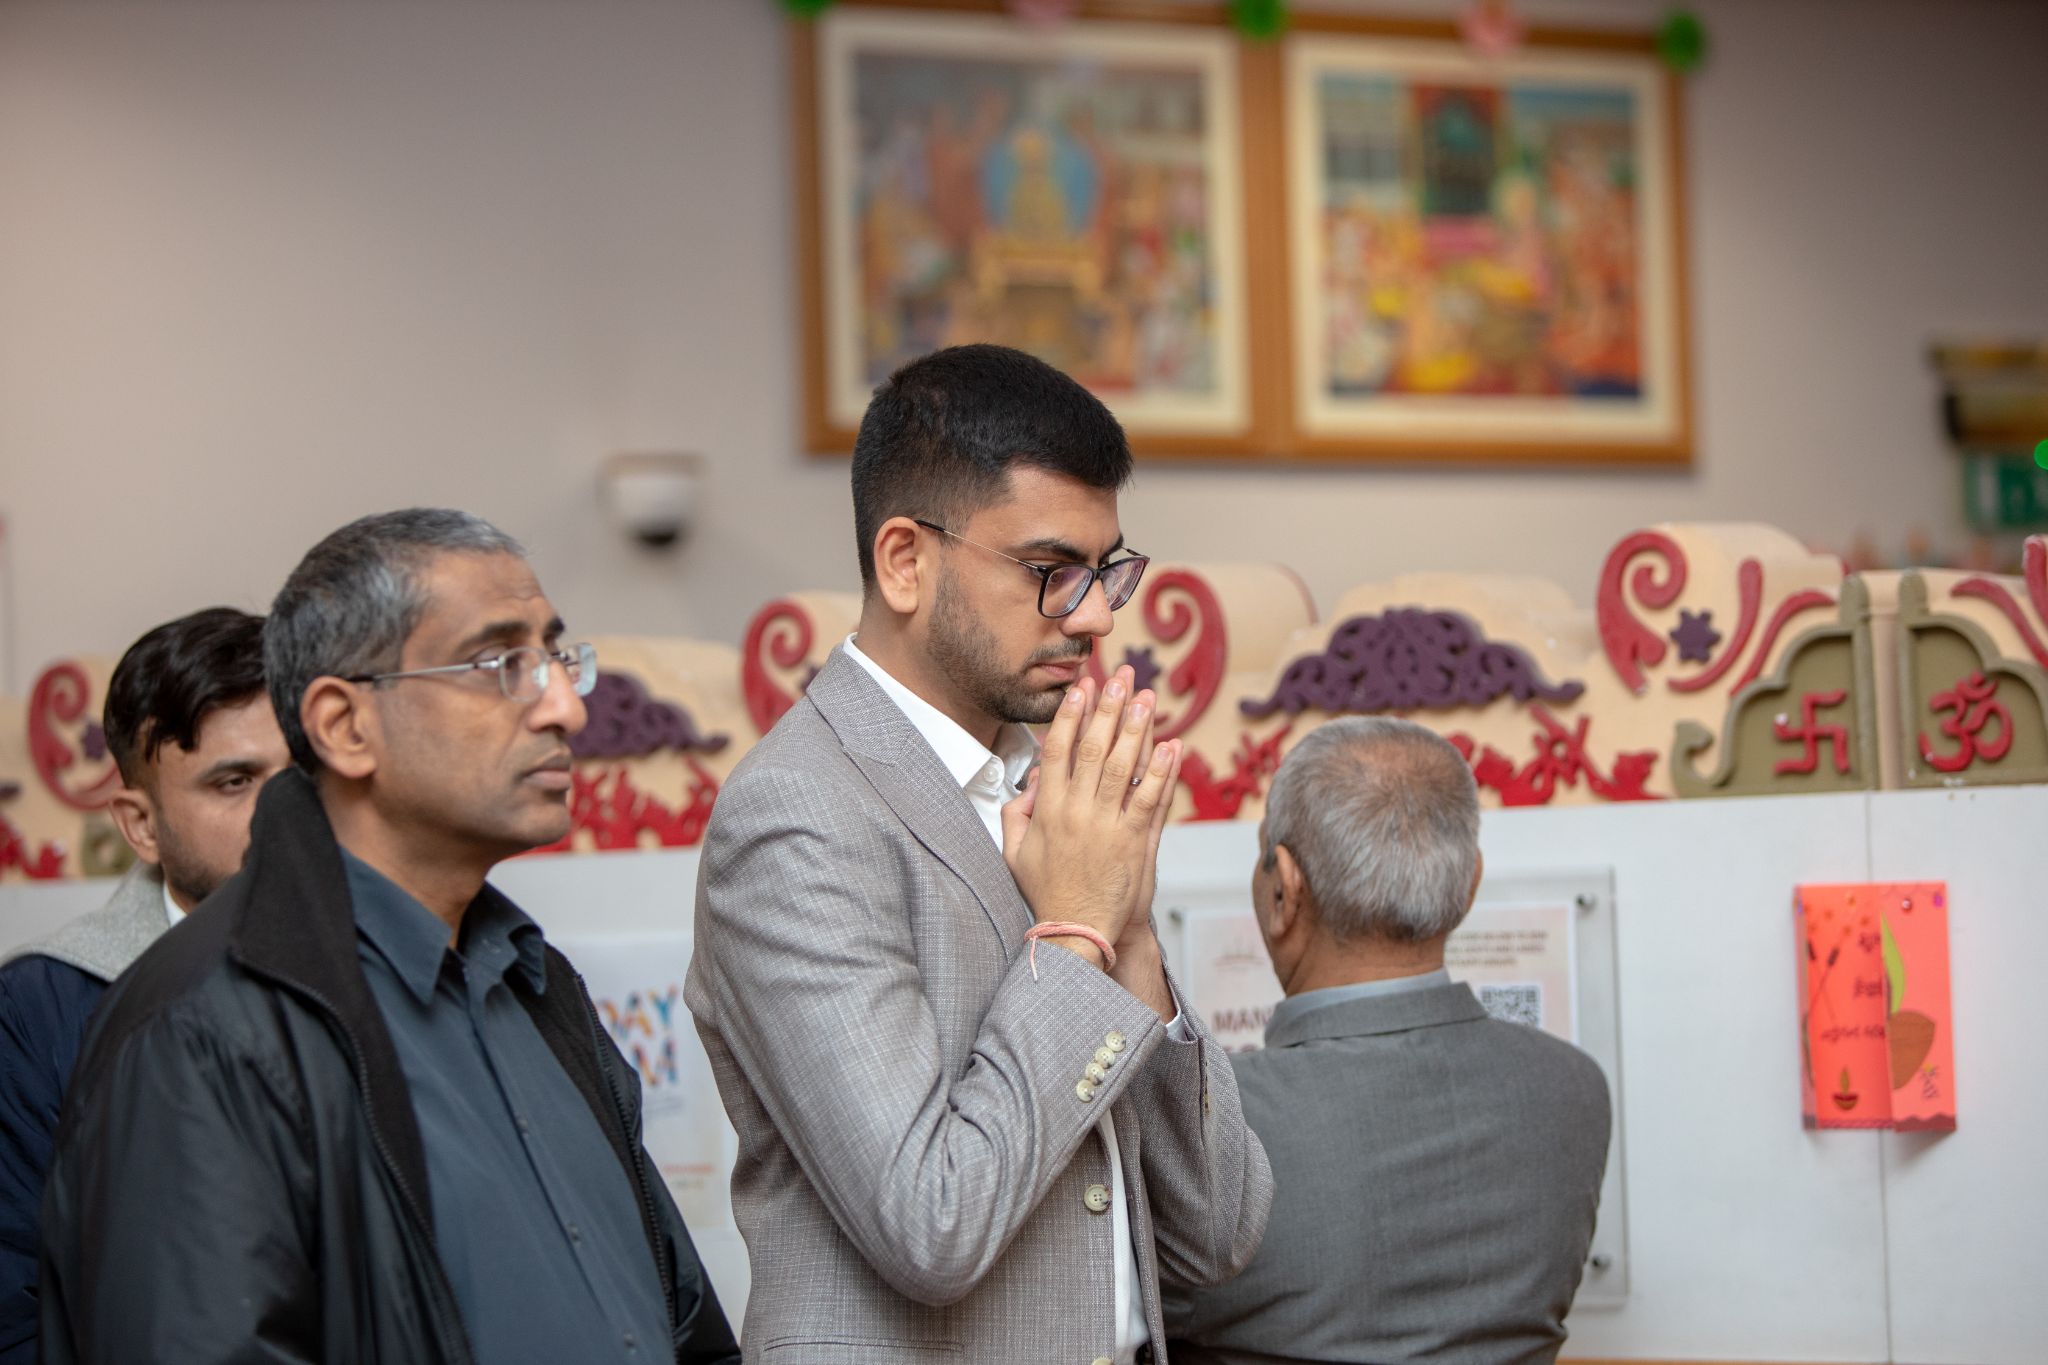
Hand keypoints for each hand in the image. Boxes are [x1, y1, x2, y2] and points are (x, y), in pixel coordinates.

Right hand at [1001, 666, 1181, 967]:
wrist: (1077, 934)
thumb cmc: (1047, 894)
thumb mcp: (1014, 854)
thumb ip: (1018, 815)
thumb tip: (1031, 782)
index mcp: (1047, 812)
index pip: (1057, 751)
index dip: (1071, 715)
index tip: (1082, 688)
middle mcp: (1077, 813)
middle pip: (1093, 749)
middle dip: (1108, 709)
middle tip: (1120, 678)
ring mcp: (1108, 827)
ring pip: (1123, 768)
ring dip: (1137, 729)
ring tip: (1147, 699)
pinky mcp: (1135, 843)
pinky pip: (1150, 800)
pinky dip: (1161, 771)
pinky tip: (1172, 745)